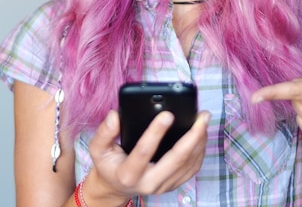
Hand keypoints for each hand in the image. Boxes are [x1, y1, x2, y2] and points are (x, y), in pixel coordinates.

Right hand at [83, 109, 210, 203]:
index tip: (167, 114)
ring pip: (189, 163)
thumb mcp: (98, 149)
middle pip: (177, 159)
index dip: (156, 132)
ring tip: (203, 120)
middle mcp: (149, 183)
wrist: (117, 186)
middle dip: (193, 136)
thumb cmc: (110, 164)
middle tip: (201, 116)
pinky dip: (200, 150)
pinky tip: (201, 134)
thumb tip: (115, 115)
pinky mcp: (174, 184)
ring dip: (200, 140)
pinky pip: (192, 168)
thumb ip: (104, 132)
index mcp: (129, 174)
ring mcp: (164, 186)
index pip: (144, 152)